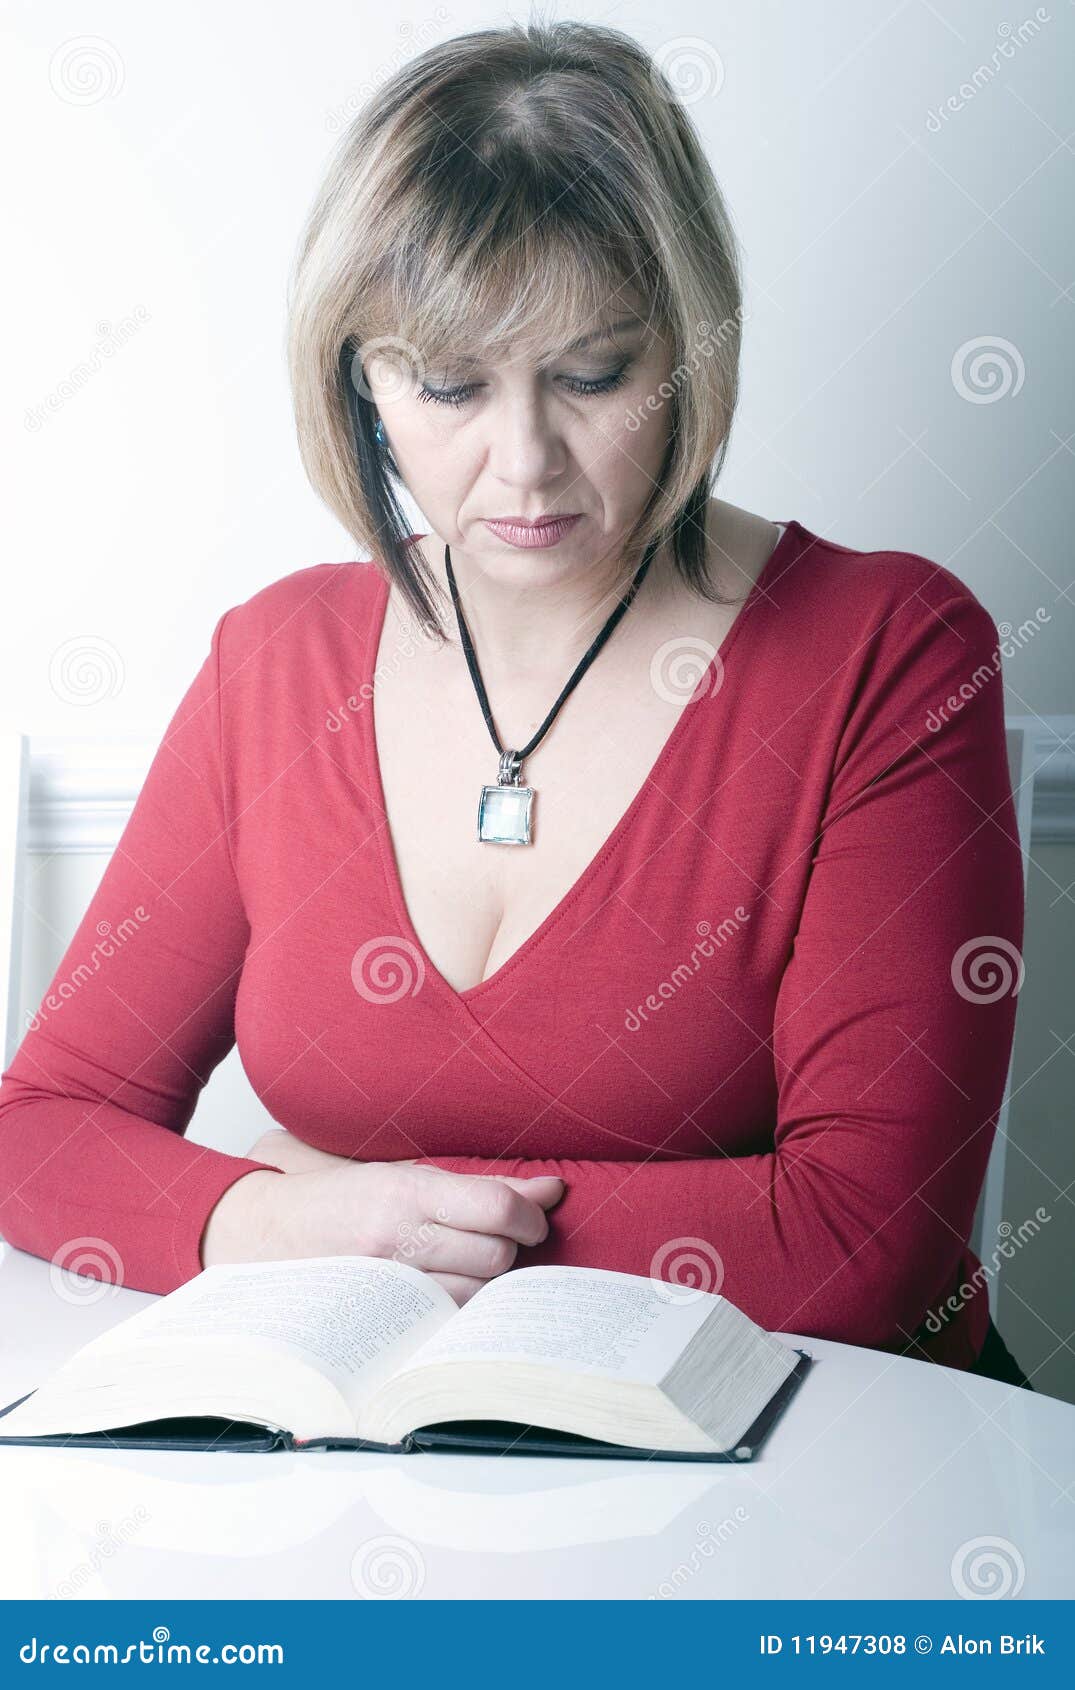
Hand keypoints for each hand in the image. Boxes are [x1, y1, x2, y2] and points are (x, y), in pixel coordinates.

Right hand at [229, 1135, 563, 1303]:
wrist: (266, 1233)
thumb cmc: (344, 1200)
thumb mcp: (410, 1177)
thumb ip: (484, 1187)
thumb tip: (553, 1190)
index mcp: (406, 1192)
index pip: (496, 1208)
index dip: (530, 1216)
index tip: (534, 1219)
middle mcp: (398, 1239)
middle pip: (495, 1255)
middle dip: (507, 1247)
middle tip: (493, 1238)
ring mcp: (388, 1284)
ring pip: (476, 1294)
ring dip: (484, 1281)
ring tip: (464, 1263)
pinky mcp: (381, 1319)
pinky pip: (446, 1322)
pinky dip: (457, 1308)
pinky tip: (445, 1291)